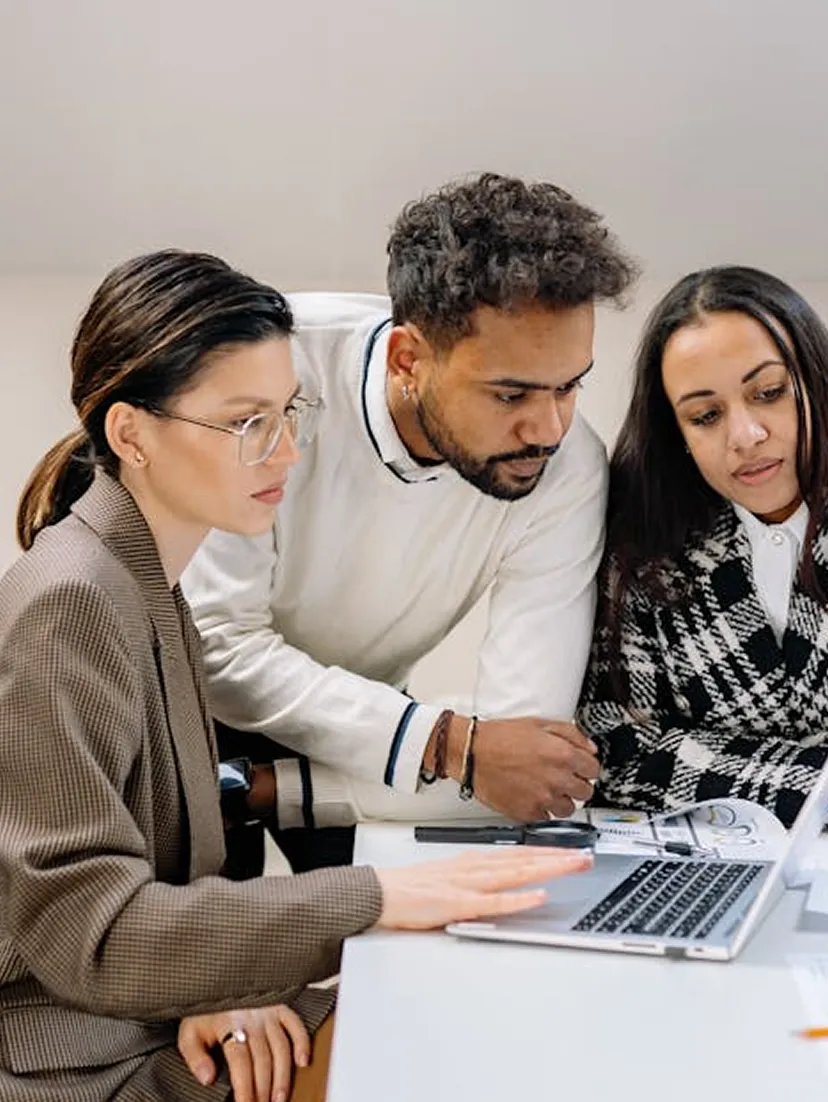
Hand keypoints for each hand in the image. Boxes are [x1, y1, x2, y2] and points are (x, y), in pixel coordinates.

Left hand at [178, 1003, 309, 1101]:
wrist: (213, 982)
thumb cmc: (203, 1011)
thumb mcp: (189, 1032)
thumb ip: (194, 1056)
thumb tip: (207, 1078)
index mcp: (228, 1024)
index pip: (240, 1062)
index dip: (244, 1088)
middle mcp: (251, 1018)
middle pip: (262, 1059)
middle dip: (264, 1089)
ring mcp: (267, 1012)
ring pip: (281, 1047)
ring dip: (283, 1076)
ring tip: (280, 1098)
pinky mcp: (279, 1005)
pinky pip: (295, 1023)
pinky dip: (302, 1042)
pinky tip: (303, 1062)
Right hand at [375, 846, 590, 929]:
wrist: (380, 892)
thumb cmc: (414, 888)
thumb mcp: (453, 875)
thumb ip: (479, 878)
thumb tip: (506, 880)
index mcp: (475, 861)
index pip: (520, 853)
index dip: (550, 851)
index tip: (575, 850)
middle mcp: (476, 867)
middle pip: (525, 859)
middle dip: (558, 857)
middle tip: (587, 856)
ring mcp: (468, 884)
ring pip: (516, 873)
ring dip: (547, 868)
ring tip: (573, 866)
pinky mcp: (459, 904)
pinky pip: (494, 903)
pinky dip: (518, 899)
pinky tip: (537, 896)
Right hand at [450, 716, 598, 820]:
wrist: (472, 753)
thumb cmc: (500, 737)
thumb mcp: (539, 724)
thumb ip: (571, 734)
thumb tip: (589, 748)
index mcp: (563, 755)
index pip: (594, 769)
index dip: (586, 767)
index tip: (580, 767)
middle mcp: (556, 779)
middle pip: (586, 792)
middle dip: (577, 784)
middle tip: (564, 777)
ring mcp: (543, 799)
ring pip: (569, 809)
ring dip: (562, 800)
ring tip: (548, 789)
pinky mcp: (528, 813)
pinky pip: (547, 818)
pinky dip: (542, 810)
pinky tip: (533, 796)